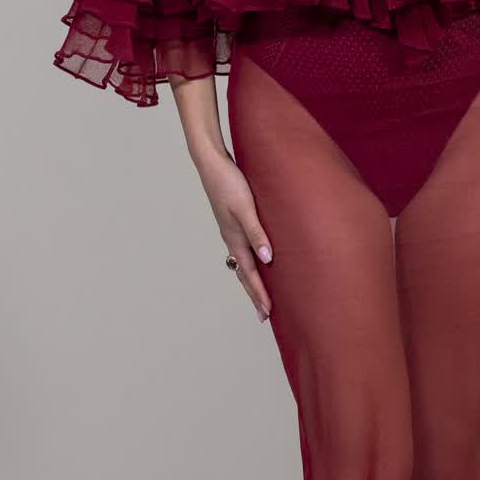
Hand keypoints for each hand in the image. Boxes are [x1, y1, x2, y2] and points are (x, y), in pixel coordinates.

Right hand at [197, 151, 273, 321]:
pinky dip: (249, 263)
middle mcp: (232, 238)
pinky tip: (256, 260)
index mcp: (235, 238)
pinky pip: (242, 249)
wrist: (212, 163)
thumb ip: (257, 232)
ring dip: (251, 280)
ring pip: (242, 263)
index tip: (267, 312)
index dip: (259, 293)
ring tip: (259, 294)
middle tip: (263, 315)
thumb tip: (267, 258)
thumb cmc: (230, 183)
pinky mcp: (232, 221)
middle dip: (254, 294)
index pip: (250, 273)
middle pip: (244, 274)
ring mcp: (231, 231)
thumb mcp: (246, 207)